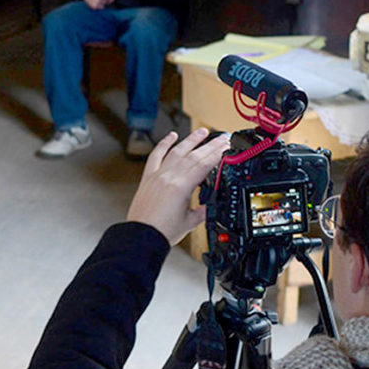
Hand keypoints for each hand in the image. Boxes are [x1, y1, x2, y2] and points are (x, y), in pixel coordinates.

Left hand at [127, 128, 230, 245]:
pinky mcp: (148, 178)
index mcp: (181, 187)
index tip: (226, 146)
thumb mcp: (190, 222)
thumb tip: (212, 204)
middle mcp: (168, 177)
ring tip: (203, 132)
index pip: (204, 165)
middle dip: (210, 145)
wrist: (141, 237)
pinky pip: (156, 156)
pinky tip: (171, 136)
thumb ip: (203, 210)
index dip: (217, 154)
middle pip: (194, 156)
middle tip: (222, 137)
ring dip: (191, 140)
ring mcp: (157, 176)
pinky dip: (163, 144)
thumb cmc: (162, 232)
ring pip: (177, 152)